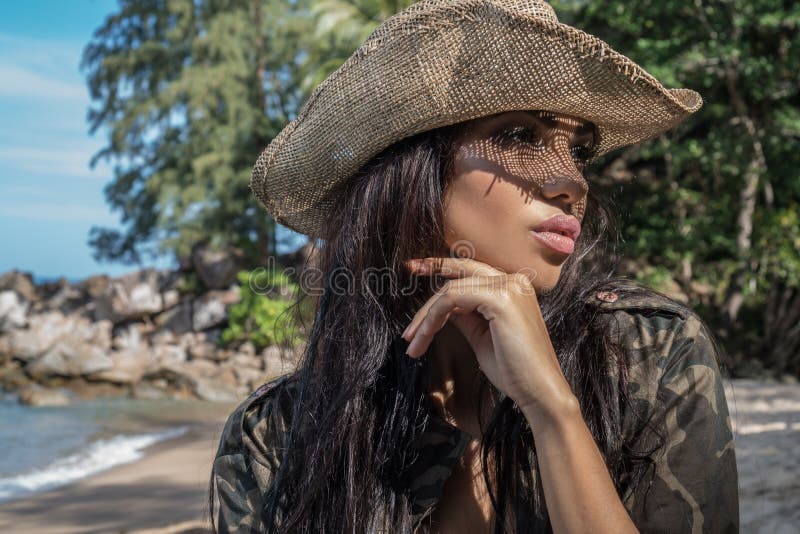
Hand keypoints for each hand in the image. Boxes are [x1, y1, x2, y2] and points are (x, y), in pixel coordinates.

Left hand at [401, 257, 575, 414]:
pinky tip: (425, 337)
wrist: (539, 392)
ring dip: (425, 316)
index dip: (441, 266)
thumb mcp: (481, 335)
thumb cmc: (514, 370)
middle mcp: (514, 280)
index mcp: (514, 286)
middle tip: (407, 274)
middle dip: (429, 271)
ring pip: (451, 289)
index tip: (416, 267)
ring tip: (413, 341)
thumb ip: (465, 314)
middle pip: (459, 274)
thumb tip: (442, 305)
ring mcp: (509, 287)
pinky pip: (453, 299)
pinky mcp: (501, 298)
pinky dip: (433, 318)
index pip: (471, 270)